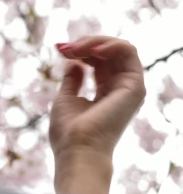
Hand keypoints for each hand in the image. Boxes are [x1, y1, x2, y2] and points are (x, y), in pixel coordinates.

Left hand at [50, 36, 145, 193]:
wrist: (78, 150)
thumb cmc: (69, 131)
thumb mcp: (66, 98)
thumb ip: (73, 79)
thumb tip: (74, 62)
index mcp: (106, 91)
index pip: (98, 60)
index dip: (79, 49)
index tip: (59, 48)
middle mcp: (120, 88)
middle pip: (109, 52)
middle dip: (84, 44)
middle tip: (63, 48)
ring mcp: (129, 86)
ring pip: (120, 47)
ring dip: (94, 42)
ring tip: (74, 48)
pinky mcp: (134, 86)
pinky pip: (128, 52)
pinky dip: (108, 44)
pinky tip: (89, 50)